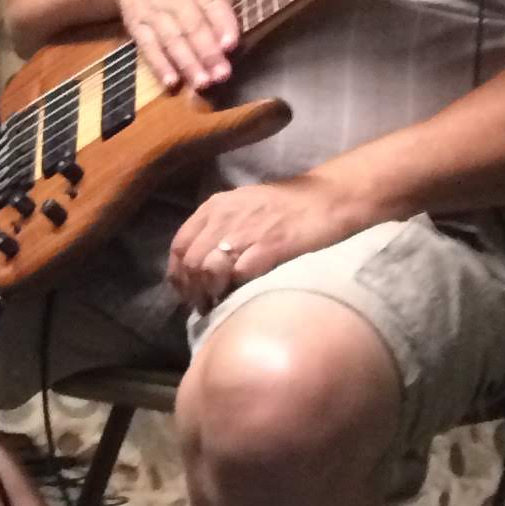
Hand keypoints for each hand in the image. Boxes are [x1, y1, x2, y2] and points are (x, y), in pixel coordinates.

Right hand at [110, 0, 273, 92]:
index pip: (211, 1)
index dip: (221, 22)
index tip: (231, 43)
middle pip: (192, 26)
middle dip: (206, 52)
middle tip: (223, 74)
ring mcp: (154, 13)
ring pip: (171, 40)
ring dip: (187, 63)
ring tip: (203, 83)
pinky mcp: (138, 26)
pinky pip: (147, 47)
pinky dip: (158, 65)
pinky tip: (171, 82)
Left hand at [166, 175, 370, 309]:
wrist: (327, 199)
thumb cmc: (284, 206)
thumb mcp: (241, 207)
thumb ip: (217, 228)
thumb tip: (198, 263)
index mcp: (214, 207)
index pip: (179, 245)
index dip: (177, 275)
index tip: (184, 293)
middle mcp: (225, 217)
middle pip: (191, 262)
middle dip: (192, 290)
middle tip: (201, 306)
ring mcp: (247, 232)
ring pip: (209, 269)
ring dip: (209, 293)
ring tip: (216, 306)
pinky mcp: (271, 246)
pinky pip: (240, 273)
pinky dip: (234, 290)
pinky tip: (238, 300)